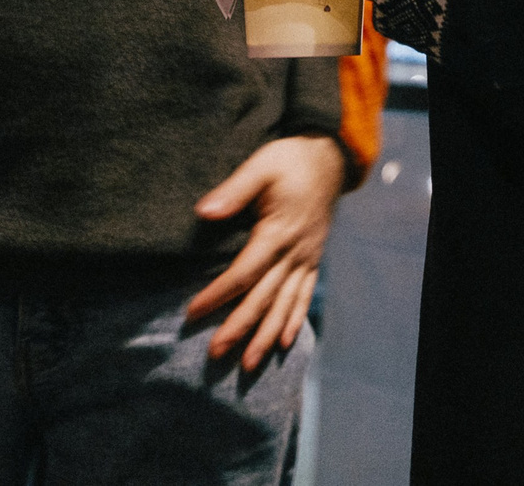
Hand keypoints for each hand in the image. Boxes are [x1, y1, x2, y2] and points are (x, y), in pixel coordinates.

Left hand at [185, 135, 345, 370]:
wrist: (330, 159)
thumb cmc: (290, 161)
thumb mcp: (261, 166)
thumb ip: (234, 190)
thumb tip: (203, 212)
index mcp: (277, 232)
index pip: (243, 272)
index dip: (218, 294)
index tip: (193, 313)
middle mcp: (294, 252)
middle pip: (263, 297)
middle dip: (239, 327)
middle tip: (215, 353)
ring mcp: (307, 259)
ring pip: (285, 305)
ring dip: (266, 336)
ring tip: (248, 363)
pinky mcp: (313, 260)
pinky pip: (304, 296)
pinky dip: (294, 321)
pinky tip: (284, 344)